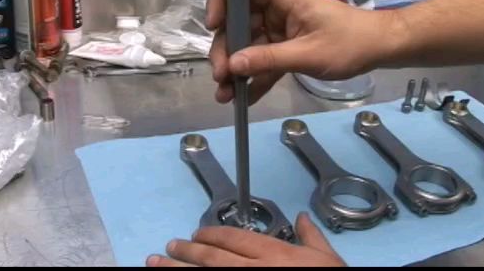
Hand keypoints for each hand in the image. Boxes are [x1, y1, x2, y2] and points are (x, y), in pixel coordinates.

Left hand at [146, 212, 346, 266]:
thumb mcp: (328, 261)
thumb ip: (312, 238)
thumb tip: (303, 218)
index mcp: (276, 256)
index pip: (235, 240)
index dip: (212, 235)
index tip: (197, 235)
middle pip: (212, 258)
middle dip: (186, 252)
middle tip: (168, 247)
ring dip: (175, 270)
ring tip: (155, 263)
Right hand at [206, 0, 407, 103]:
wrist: (380, 49)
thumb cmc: (349, 42)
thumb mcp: (307, 54)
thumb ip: (268, 59)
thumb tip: (232, 66)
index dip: (221, 4)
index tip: (212, 26)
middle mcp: (277, 11)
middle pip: (239, 25)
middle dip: (227, 51)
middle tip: (221, 78)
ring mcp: (282, 31)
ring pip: (249, 47)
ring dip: (237, 71)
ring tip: (225, 96)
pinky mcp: (288, 49)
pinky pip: (265, 62)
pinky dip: (256, 78)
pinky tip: (244, 98)